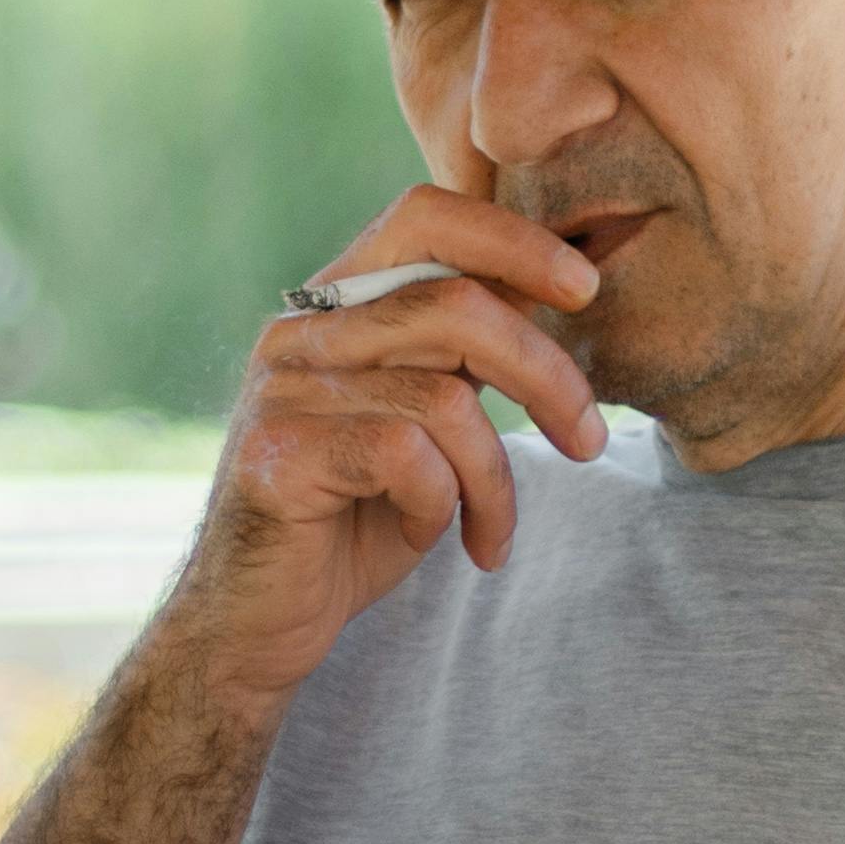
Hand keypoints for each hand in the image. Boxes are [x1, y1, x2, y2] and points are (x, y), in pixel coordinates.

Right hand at [158, 188, 608, 725]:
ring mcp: (282, 391)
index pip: (425, 217)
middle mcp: (299, 332)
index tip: (584, 289)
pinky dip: (448, 506)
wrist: (257, 626)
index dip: (513, 239)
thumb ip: (464, 360)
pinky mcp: (277, 456)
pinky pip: (408, 458)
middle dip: (545, 375)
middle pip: (455, 304)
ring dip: (497, 477)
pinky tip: (441, 540)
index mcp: (336, 306)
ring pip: (443, 397)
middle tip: (587, 440)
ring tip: (493, 530)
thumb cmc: (354, 523)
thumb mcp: (424, 425)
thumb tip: (564, 292)